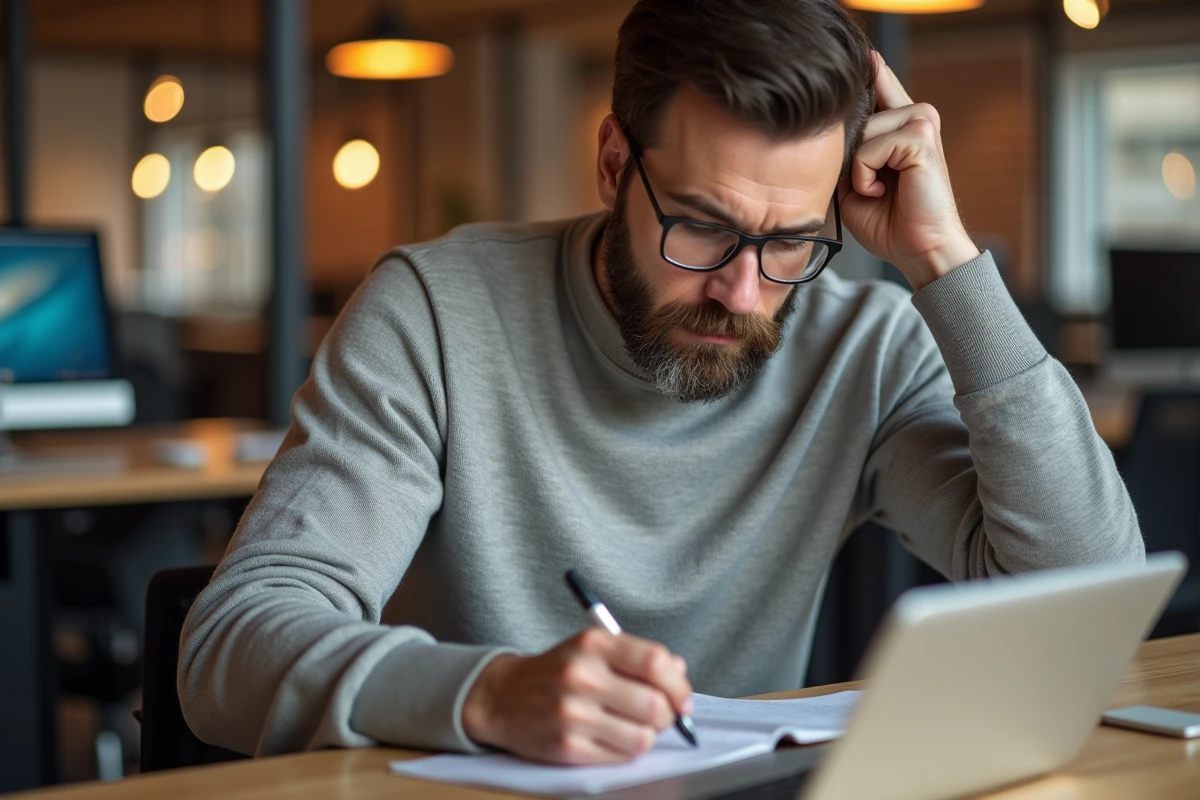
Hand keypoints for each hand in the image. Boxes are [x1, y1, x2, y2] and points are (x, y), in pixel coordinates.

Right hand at [461, 629, 693, 764]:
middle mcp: (582, 676)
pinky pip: (621, 755)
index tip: (682, 696)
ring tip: (635, 726)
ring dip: (648, 735)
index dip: (679, 683)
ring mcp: (573, 713)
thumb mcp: (592, 648)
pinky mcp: (568, 746)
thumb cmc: (556, 671)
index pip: (656, 662)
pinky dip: (626, 749)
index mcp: (593, 644)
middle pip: (655, 704)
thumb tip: (679, 671)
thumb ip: (636, 655)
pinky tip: (613, 736)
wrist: (503, 697)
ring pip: (643, 736)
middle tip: (663, 714)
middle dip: (669, 715)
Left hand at [838, 51, 980, 289]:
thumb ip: (847, 148)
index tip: (856, 59)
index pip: (874, 84)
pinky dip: (864, 177)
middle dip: (847, 155)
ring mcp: (921, 121)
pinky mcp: (922, 137)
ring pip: (861, 131)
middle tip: (867, 186)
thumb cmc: (887, 222)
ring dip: (856, 170)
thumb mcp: (853, 179)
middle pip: (855, 112)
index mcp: (900, 122)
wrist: (916, 250)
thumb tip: (832, 119)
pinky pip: (869, 149)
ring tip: (876, 190)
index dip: (860, 77)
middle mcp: (915, 114)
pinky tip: (881, 192)